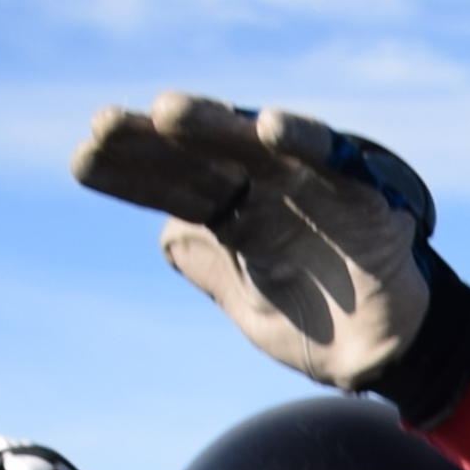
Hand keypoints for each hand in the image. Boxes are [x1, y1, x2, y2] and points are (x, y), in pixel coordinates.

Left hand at [70, 92, 438, 392]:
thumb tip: (167, 231)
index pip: (170, 185)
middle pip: (198, 155)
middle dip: (151, 141)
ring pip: (250, 144)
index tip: (82, 160)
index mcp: (231, 217)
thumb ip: (209, 267)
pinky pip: (329, 157)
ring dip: (211, 125)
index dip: (128, 173)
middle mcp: (262, 190)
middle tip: (105, 126)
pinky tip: (269, 128)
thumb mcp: (248, 306)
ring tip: (168, 113)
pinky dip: (303, 139)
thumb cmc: (321, 329)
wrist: (388, 356)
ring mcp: (306, 185)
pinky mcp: (356, 190)